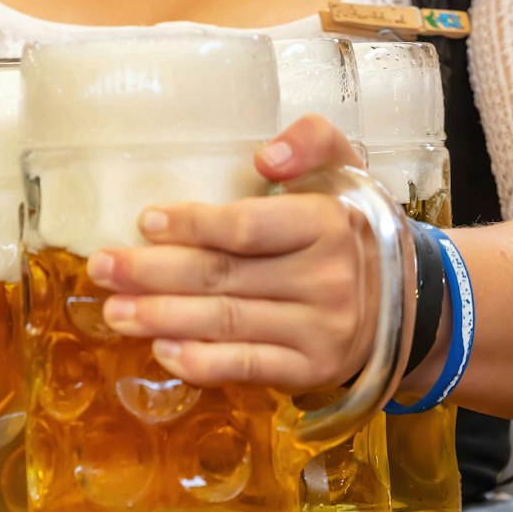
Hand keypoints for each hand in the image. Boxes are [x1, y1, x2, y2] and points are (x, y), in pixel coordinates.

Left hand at [85, 115, 377, 389]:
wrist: (409, 299)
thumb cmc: (353, 228)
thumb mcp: (347, 170)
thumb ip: (313, 141)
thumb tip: (265, 156)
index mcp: (329, 224)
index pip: (249, 227)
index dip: (193, 224)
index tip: (146, 221)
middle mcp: (327, 279)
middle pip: (223, 276)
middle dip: (153, 273)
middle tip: (102, 268)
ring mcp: (320, 330)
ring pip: (227, 323)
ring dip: (162, 318)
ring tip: (114, 311)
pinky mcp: (312, 370)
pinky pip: (247, 366)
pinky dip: (201, 362)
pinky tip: (162, 351)